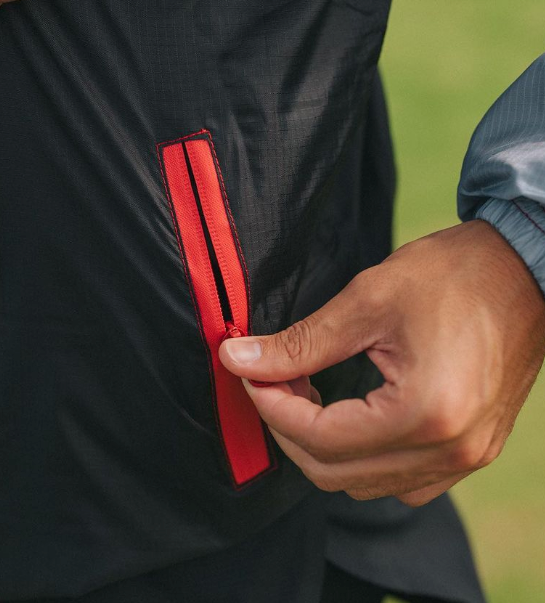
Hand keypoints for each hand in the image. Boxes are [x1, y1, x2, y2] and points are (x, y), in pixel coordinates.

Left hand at [219, 221, 544, 505]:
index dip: (271, 406)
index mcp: (425, 414)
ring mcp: (466, 459)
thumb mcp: (367, 301)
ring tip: (306, 390)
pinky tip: (346, 413)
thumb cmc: (453, 275)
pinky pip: (400, 480)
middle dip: (289, 427)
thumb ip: (300, 342)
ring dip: (321, 444)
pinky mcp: (472, 451)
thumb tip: (237, 358)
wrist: (523, 270)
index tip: (249, 372)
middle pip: (335, 472)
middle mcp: (449, 451)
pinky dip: (360, 456)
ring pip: (364, 484)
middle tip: (272, 379)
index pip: (320, 436)